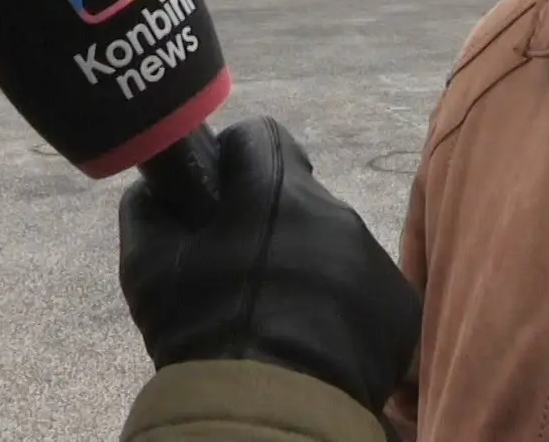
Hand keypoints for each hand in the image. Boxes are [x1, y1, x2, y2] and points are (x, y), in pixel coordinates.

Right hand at [118, 116, 420, 413]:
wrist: (269, 411)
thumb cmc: (203, 332)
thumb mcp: (148, 267)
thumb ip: (148, 209)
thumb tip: (158, 186)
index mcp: (273, 186)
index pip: (261, 137)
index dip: (238, 164)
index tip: (224, 201)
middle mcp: (332, 208)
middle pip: (301, 199)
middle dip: (275, 225)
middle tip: (247, 276)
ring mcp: (373, 256)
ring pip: (336, 246)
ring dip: (312, 269)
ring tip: (284, 320)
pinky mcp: (400, 302)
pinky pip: (368, 291)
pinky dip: (345, 309)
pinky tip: (318, 343)